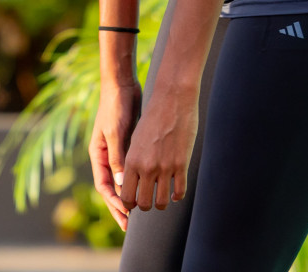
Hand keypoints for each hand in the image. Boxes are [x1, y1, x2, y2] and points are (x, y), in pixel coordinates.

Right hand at [90, 79, 141, 230]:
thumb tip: (120, 184)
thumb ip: (117, 156)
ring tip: (142, 212)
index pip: (103, 186)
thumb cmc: (116, 106)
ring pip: (124, 181)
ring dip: (132, 196)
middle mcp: (107, 156)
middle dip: (120, 208)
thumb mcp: (116, 132)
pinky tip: (152, 189)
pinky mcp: (131, 147)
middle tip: (129, 227)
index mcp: (98, 154)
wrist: (122, 85)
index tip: (126, 215)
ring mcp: (118, 152)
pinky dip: (141, 181)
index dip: (113, 203)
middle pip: (112, 189)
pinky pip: (135, 170)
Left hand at [120, 84, 197, 212]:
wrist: (172, 101)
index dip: (128, 204)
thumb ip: (131, 160)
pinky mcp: (182, 164)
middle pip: (143, 204)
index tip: (132, 203)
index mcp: (131, 160)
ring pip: (161, 202)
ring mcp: (165, 167)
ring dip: (161, 204)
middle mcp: (147, 167)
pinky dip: (177, 196)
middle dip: (144, 207)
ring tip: (160, 199)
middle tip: (146, 202)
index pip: (126, 194)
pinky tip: (175, 193)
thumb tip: (127, 181)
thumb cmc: (151, 118)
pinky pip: (180, 191)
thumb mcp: (135, 139)